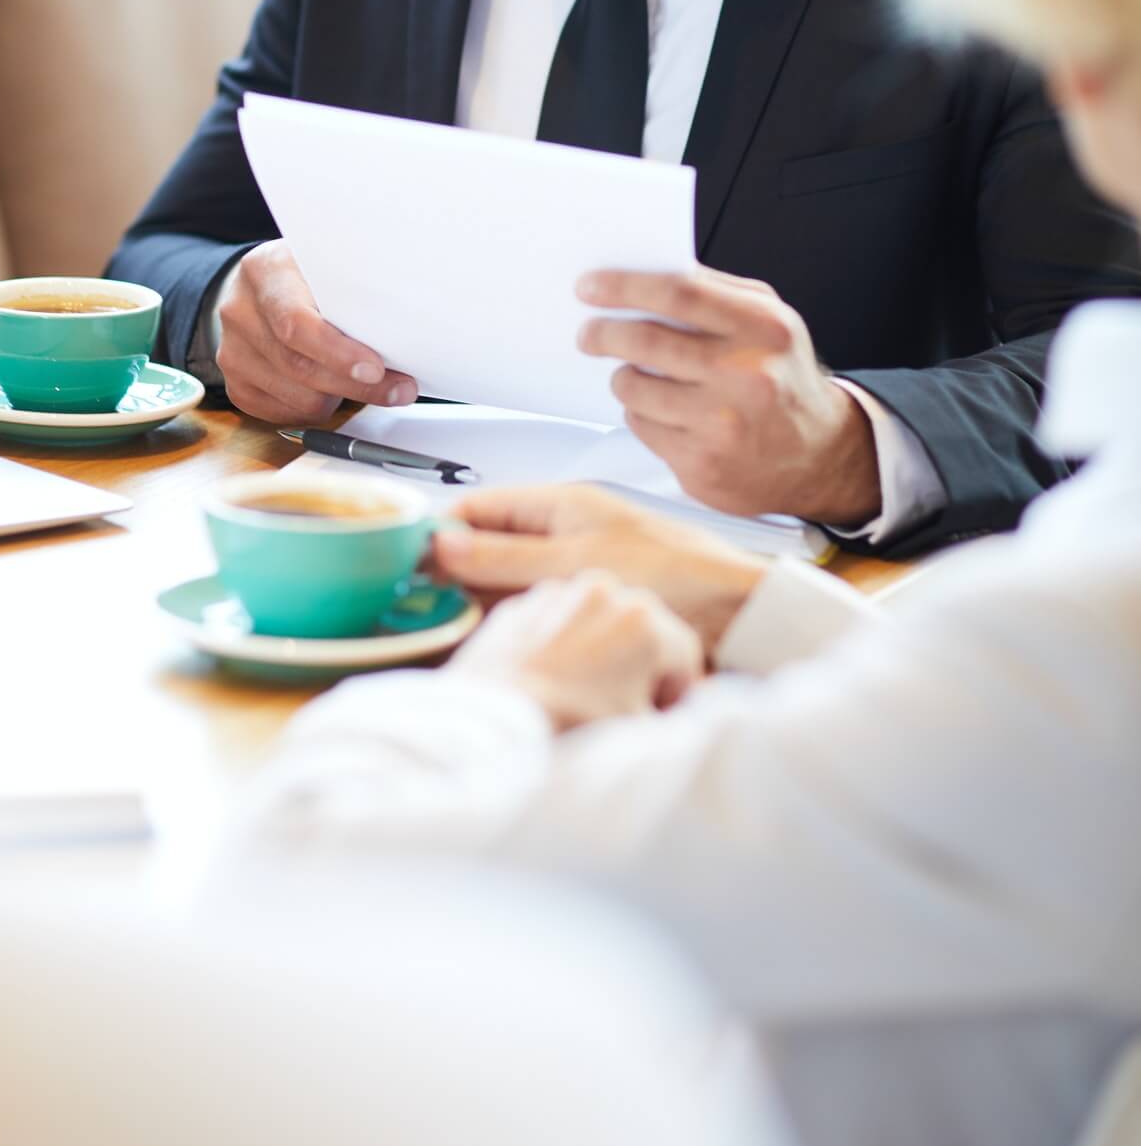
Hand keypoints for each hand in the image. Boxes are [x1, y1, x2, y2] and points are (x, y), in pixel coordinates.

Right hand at [216, 241, 416, 424]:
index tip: (376, 367)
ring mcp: (232, 351)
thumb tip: (401, 334)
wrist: (258, 290)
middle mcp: (240, 311)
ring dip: (339, 397)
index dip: (338, 352)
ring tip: (360, 378)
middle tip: (400, 389)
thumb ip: (351, 291)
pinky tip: (330, 389)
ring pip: (298, 397)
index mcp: (265, 271)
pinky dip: (317, 409)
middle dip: (356, 384)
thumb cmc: (305, 279)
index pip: (296, 322)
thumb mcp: (325, 267)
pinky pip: (285, 414)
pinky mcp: (236, 384)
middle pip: (299, 366)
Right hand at [433, 484, 766, 649]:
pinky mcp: (592, 600)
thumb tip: (441, 544)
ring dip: (481, 598)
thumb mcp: (578, 566)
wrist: (740, 613)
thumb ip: (506, 558)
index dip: (440, 530)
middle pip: (489, 543)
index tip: (405, 560)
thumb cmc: (676, 576)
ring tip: (448, 626)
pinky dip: (514, 617)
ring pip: (509, 577)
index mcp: (561, 505)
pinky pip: (538, 603)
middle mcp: (565, 529)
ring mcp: (577, 564)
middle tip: (418, 603)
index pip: (480, 507)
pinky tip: (499, 640)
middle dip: (454, 569)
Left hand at [448, 570, 700, 730]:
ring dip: (598, 649)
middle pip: (640, 628)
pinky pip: (552, 622)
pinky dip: (558, 644)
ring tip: (582, 692)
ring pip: (594, 619)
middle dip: (639, 665)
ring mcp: (556, 592)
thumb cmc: (573, 730)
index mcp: (645, 619)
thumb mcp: (641, 733)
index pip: (684, 653)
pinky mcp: (518, 604)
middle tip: (622, 705)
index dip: (678, 691)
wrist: (494, 726)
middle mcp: (604, 590)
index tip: (661, 716)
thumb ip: (676, 719)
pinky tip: (548, 680)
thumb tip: (681, 713)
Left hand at [576, 265, 881, 526]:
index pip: (679, 292)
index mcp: (763, 328)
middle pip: (646, 341)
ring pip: (634, 388)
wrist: (820, 456)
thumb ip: (717, 293)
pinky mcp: (702, 466)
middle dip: (603, 333)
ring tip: (637, 376)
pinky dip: (641, 414)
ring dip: (624, 378)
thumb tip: (644, 275)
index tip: (590, 286)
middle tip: (589, 333)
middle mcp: (746, 375)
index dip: (624, 286)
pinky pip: (642, 427)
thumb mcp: (770, 322)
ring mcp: (723, 426)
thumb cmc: (784, 380)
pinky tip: (664, 412)